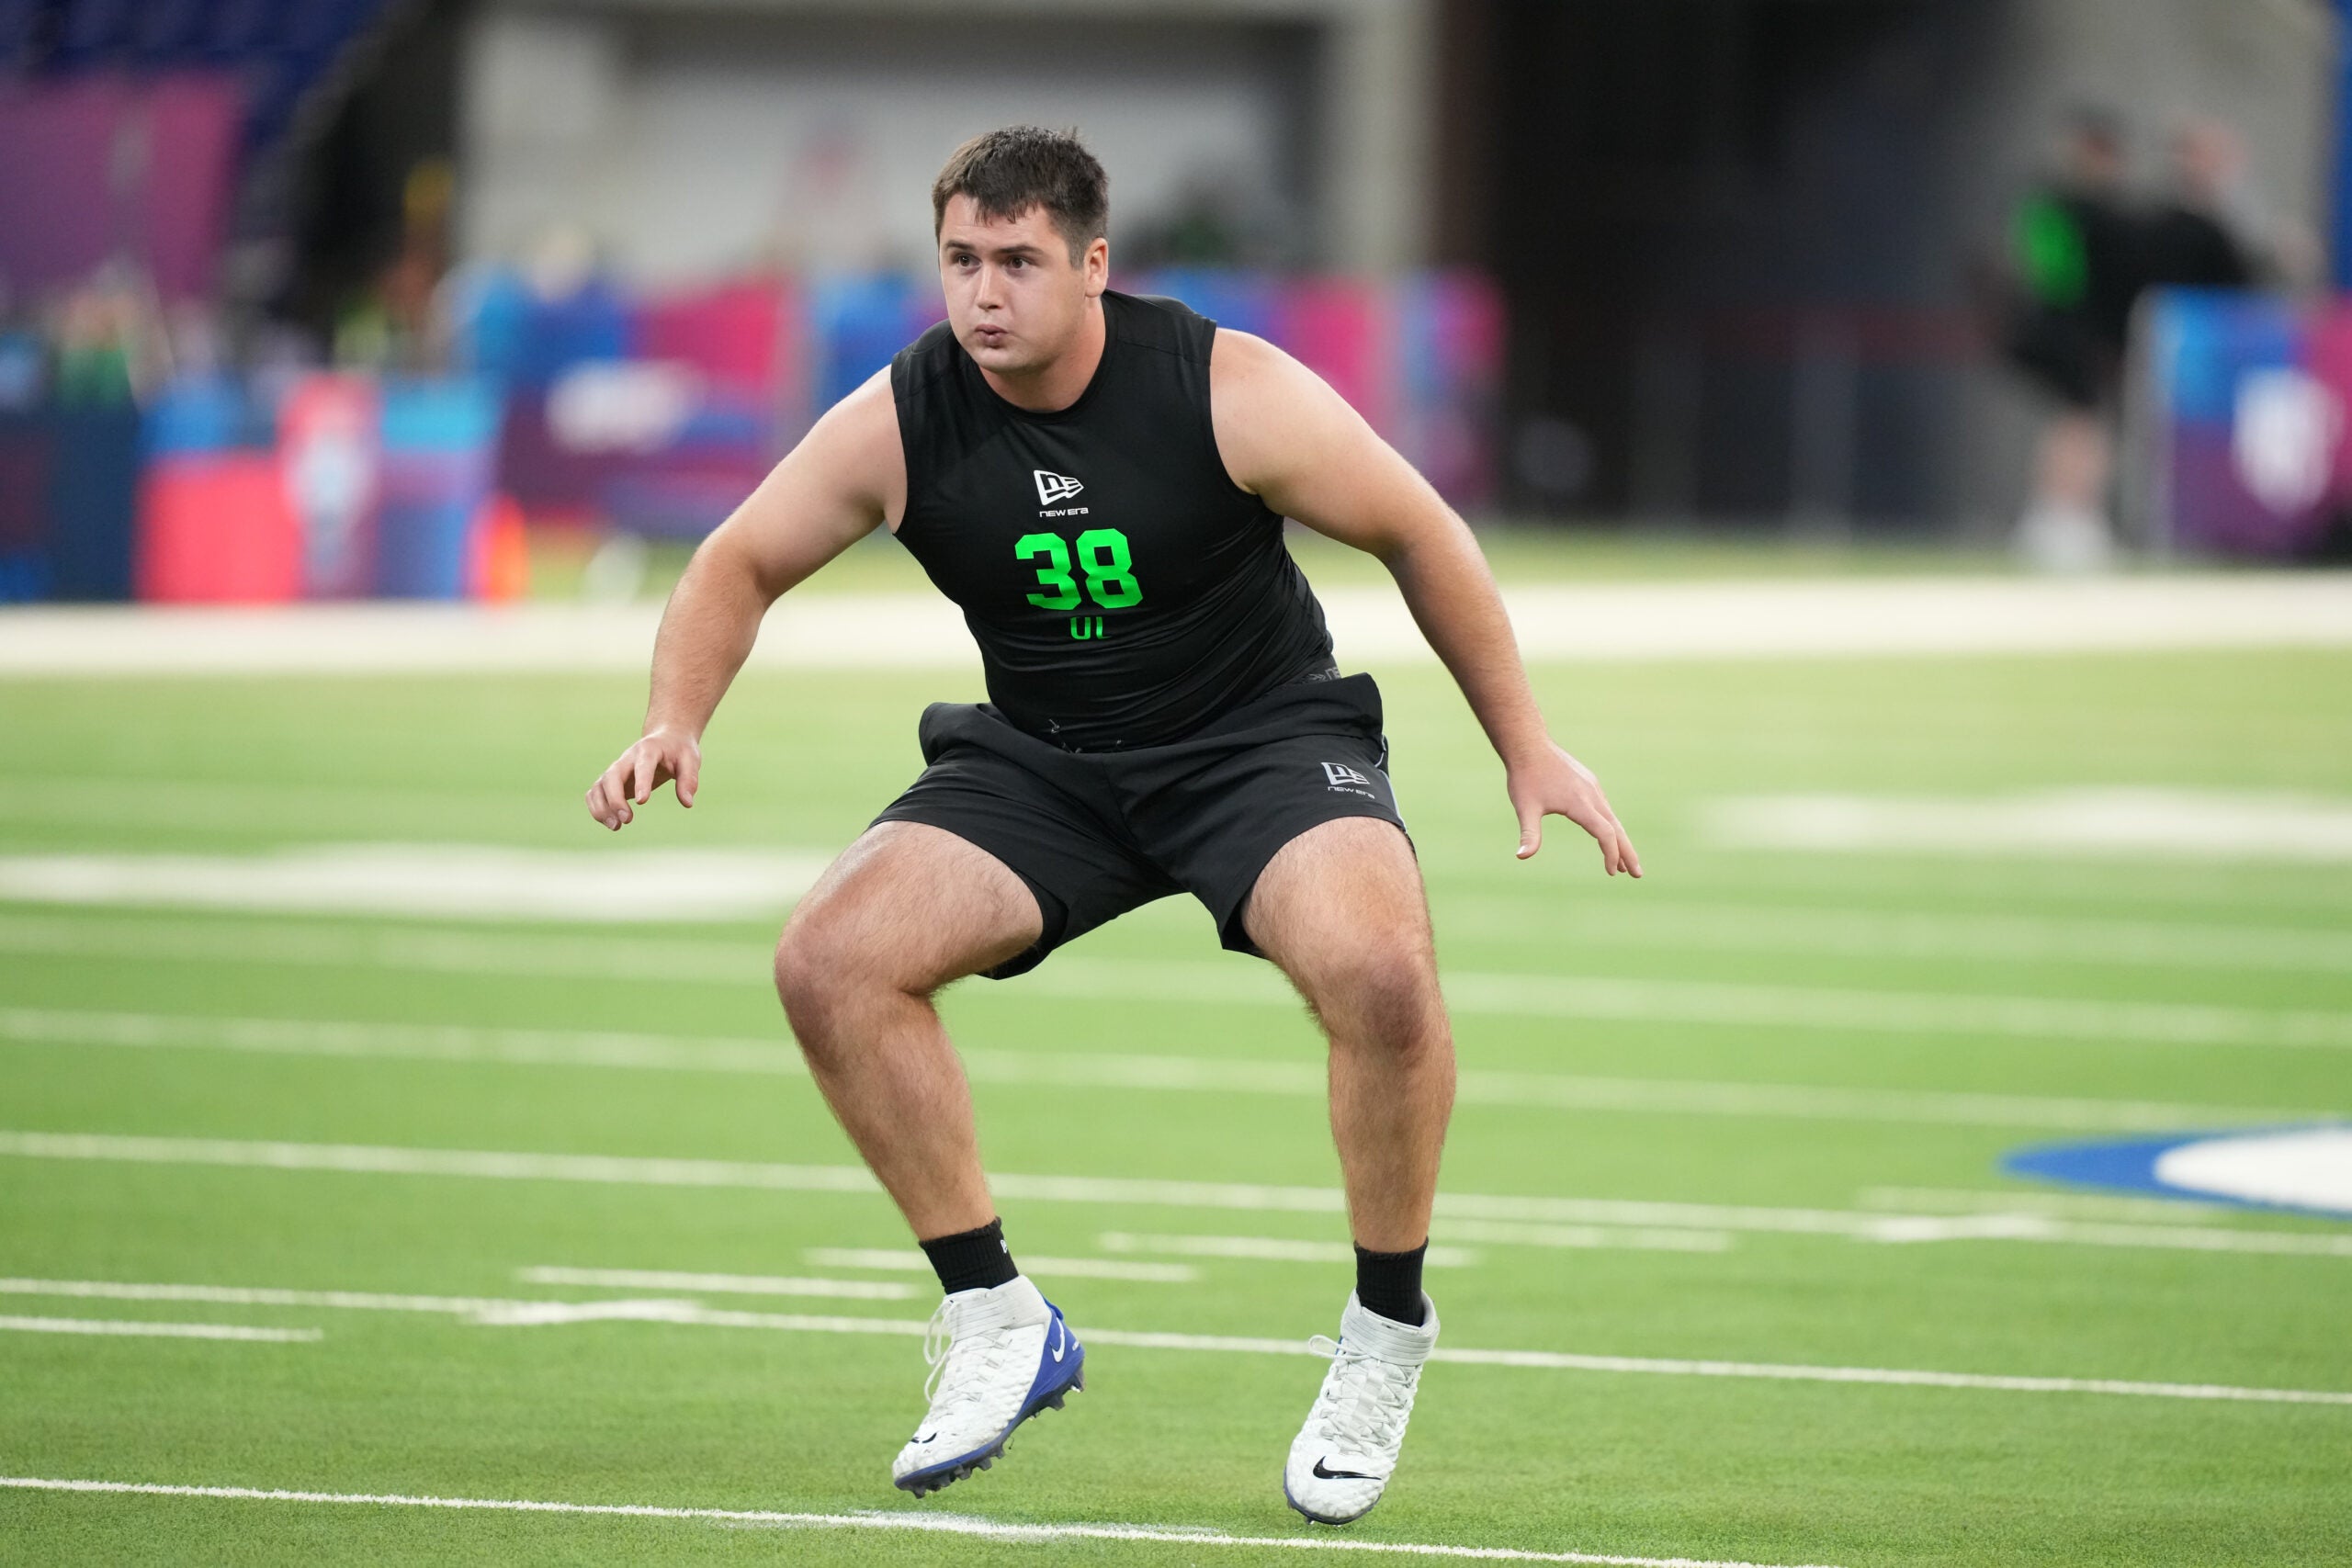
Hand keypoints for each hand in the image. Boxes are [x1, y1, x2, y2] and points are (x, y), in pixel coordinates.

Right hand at [585, 728, 700, 830]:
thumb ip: (689, 780)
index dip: (641, 782)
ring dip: (602, 808)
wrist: (665, 739)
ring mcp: (616, 770)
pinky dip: (597, 809)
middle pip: (612, 777)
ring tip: (616, 827)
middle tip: (627, 820)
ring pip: (598, 786)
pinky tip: (611, 823)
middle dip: (615, 800)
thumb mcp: (691, 760)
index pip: (642, 765)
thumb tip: (687, 803)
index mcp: (649, 750)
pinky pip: (594, 793)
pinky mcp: (610, 781)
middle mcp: (627, 759)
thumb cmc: (679, 751)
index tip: (642, 802)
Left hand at [1506, 741, 1640, 875]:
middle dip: (1628, 853)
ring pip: (1612, 818)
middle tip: (1638, 875)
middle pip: (1617, 828)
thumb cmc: (1525, 778)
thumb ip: (1528, 834)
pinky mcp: (1589, 782)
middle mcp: (1592, 794)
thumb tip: (1521, 857)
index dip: (1611, 854)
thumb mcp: (1525, 807)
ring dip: (1620, 841)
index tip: (1611, 872)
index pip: (1605, 833)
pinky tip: (1608, 834)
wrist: (1529, 745)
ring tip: (1625, 863)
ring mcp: (1592, 787)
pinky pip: (1605, 808)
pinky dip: (1611, 825)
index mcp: (1580, 803)